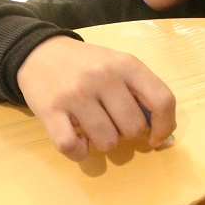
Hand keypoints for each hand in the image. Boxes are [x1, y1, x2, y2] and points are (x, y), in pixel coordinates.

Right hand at [17, 35, 175, 161]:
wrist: (39, 53)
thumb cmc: (86, 64)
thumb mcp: (118, 64)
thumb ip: (141, 91)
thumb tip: (161, 131)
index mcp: (126, 64)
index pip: (162, 100)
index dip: (165, 126)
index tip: (154, 137)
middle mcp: (103, 77)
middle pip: (133, 127)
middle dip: (126, 133)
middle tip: (112, 121)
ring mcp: (75, 94)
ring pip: (107, 142)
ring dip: (103, 142)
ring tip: (93, 126)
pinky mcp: (50, 111)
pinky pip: (73, 147)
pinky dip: (79, 152)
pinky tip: (78, 139)